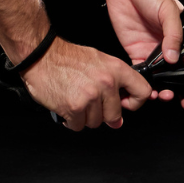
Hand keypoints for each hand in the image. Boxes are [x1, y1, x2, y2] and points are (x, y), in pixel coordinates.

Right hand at [20, 37, 152, 130]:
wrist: (40, 56)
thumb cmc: (66, 58)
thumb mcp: (98, 61)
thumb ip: (113, 86)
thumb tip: (118, 119)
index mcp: (115, 69)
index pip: (143, 92)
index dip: (134, 103)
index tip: (125, 104)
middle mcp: (106, 83)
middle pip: (114, 115)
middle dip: (101, 112)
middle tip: (88, 98)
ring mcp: (90, 96)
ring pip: (95, 122)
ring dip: (84, 116)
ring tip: (75, 97)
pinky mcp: (74, 108)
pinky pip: (78, 126)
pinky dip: (71, 120)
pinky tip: (66, 104)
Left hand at [104, 0, 183, 109]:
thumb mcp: (168, 9)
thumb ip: (173, 34)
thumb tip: (174, 57)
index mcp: (183, 36)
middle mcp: (169, 46)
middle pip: (176, 75)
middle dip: (176, 90)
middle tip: (172, 97)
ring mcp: (152, 50)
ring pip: (158, 78)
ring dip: (159, 89)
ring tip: (157, 94)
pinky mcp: (135, 51)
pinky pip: (140, 72)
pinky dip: (142, 82)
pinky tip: (142, 86)